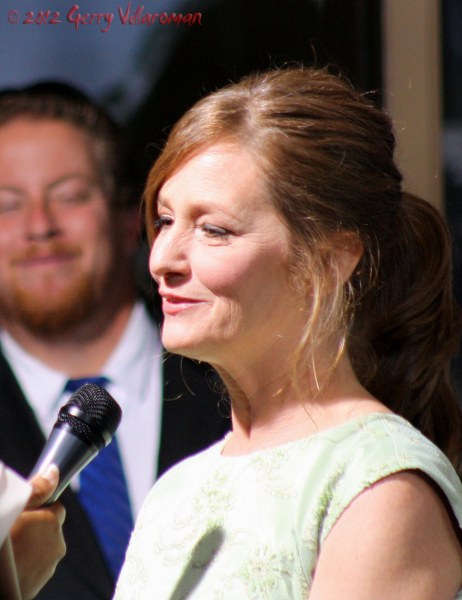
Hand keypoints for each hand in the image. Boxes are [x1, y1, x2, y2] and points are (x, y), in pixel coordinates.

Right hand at [10, 466, 65, 599]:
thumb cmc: (3, 536)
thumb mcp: (16, 508)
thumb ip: (37, 489)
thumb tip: (54, 472)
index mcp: (52, 522)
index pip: (57, 508)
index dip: (42, 509)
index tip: (27, 514)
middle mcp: (57, 543)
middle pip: (52, 528)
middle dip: (39, 528)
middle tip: (17, 530)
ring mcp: (50, 565)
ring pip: (46, 547)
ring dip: (34, 545)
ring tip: (14, 548)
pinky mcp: (42, 581)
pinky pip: (40, 565)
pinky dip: (30, 562)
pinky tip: (15, 562)